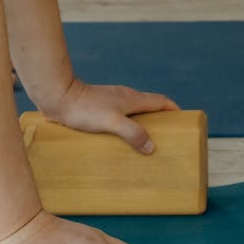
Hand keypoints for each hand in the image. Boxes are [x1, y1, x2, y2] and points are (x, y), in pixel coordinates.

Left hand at [47, 79, 178, 152]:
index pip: (161, 101)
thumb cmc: (85, 109)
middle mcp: (125, 97)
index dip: (174, 110)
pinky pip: (121, 115)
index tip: (183, 120)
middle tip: (165, 137)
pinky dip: (127, 125)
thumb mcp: (112, 123)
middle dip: (160, 119)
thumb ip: (133, 133)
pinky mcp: (100, 107)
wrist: (59, 97)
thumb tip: (151, 147)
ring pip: (134, 111)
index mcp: (133, 98)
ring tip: (143, 142)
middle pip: (150, 106)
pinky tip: (120, 138)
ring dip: (142, 123)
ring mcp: (112, 101)